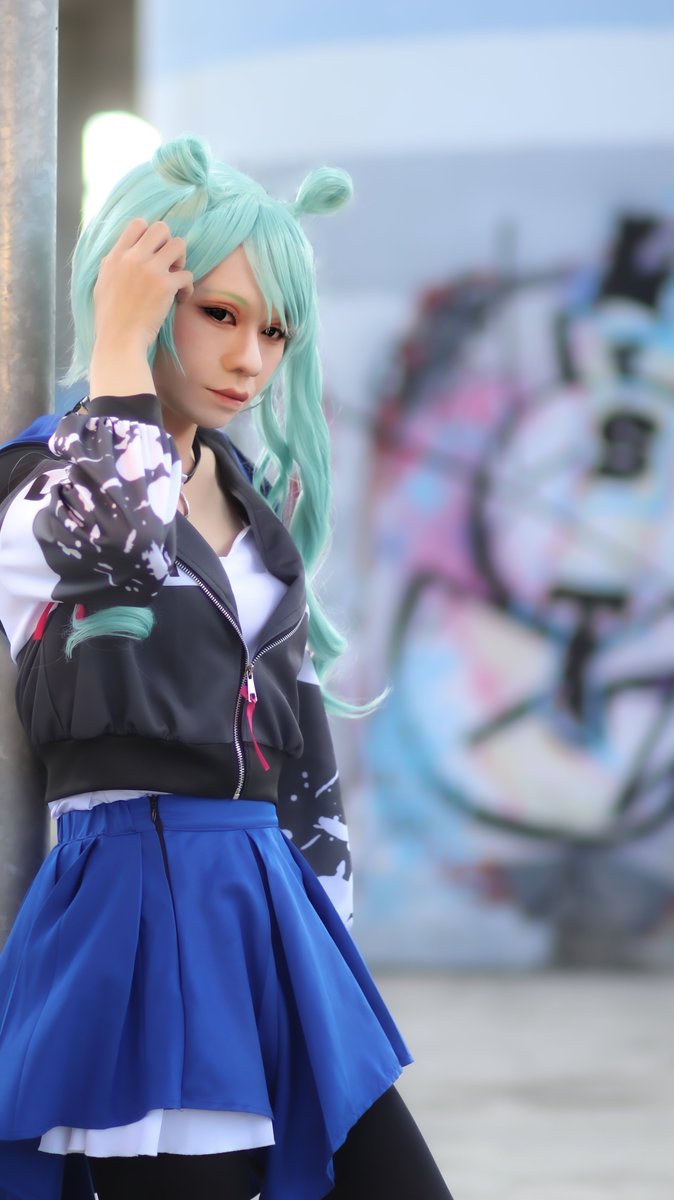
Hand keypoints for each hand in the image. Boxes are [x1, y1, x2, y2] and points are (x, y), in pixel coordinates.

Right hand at [89, 219, 192, 398]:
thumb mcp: (102, 285)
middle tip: (168, 265)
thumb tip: (120, 256)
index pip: (137, 223)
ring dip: (182, 261)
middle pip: (161, 228)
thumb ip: (112, 266)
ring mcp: (150, 270)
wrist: (119, 341)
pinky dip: (188, 288)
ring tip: (175, 279)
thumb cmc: (110, 320)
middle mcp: (132, 258)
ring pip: (179, 244)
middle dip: (169, 244)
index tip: (152, 254)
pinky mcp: (166, 286)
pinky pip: (188, 275)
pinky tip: (181, 299)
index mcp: (116, 256)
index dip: (150, 235)